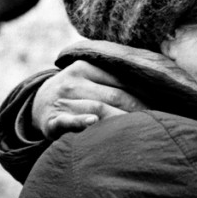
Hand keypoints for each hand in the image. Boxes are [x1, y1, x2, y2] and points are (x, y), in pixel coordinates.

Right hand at [32, 60, 146, 138]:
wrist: (36, 105)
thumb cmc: (74, 92)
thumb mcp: (85, 76)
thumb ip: (110, 78)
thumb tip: (153, 87)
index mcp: (84, 67)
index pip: (120, 80)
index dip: (142, 93)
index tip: (160, 105)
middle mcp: (73, 82)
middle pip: (113, 96)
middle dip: (137, 110)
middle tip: (156, 122)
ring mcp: (62, 101)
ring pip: (97, 109)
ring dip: (119, 120)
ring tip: (139, 130)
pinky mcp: (52, 121)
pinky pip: (68, 121)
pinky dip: (80, 122)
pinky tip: (92, 123)